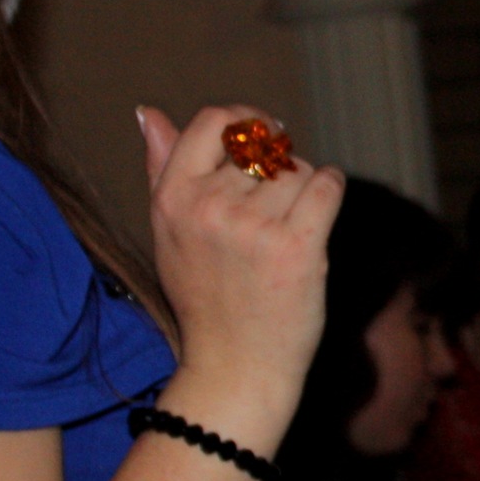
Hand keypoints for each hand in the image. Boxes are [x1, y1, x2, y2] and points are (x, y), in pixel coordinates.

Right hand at [139, 105, 343, 428]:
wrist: (235, 368)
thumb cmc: (205, 298)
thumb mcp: (167, 232)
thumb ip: (159, 168)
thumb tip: (149, 112)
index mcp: (173, 198)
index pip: (215, 120)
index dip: (246, 120)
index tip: (264, 137)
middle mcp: (210, 208)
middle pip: (266, 148)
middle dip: (278, 169)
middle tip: (274, 210)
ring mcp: (254, 228)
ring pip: (300, 169)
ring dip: (303, 190)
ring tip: (286, 232)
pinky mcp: (297, 248)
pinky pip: (327, 185)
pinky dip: (330, 191)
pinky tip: (316, 219)